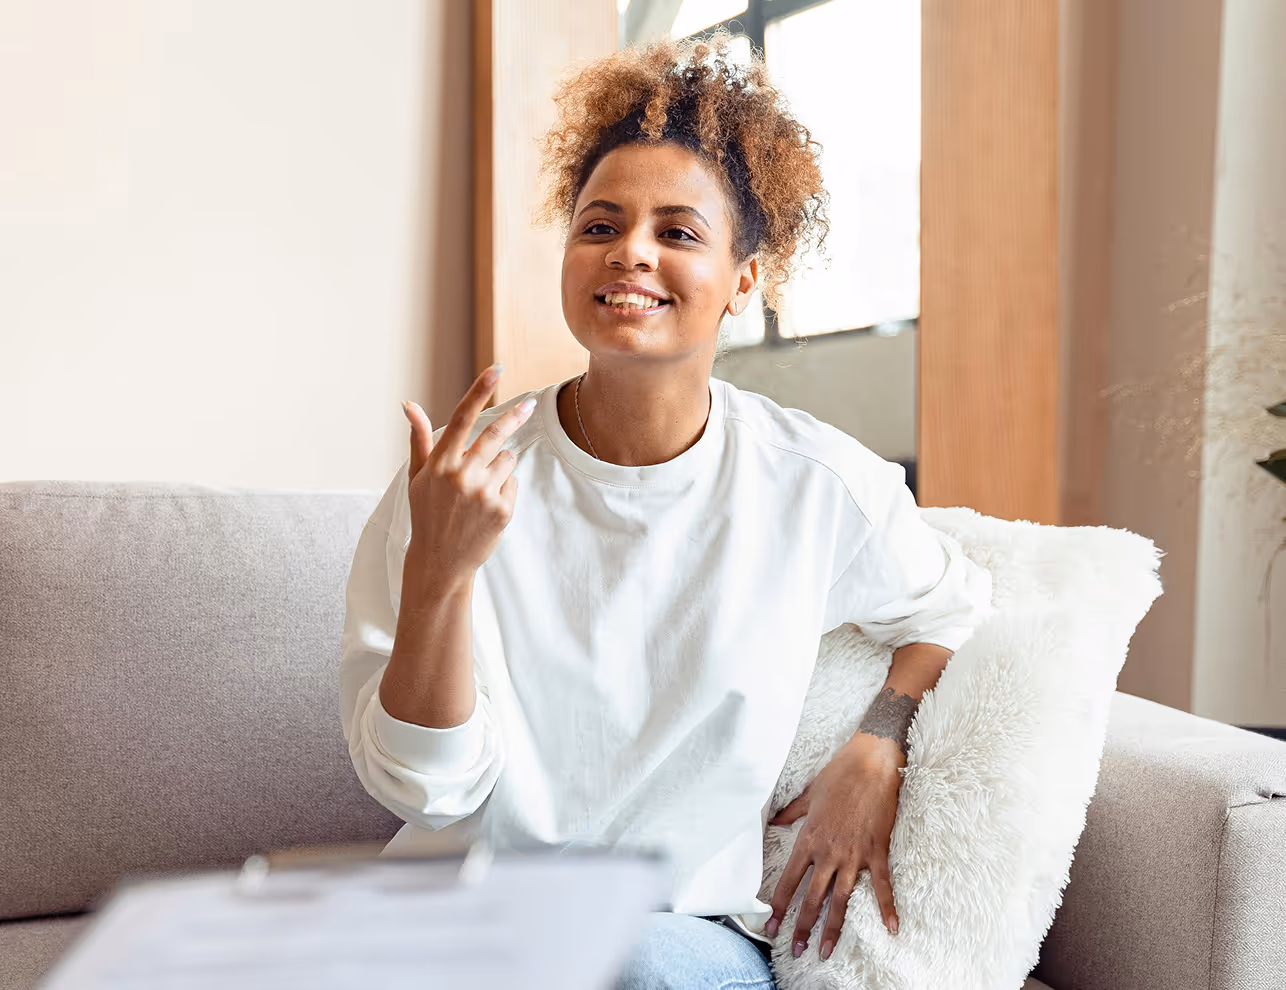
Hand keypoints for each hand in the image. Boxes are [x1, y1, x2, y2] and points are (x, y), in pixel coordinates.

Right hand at [402, 365, 534, 593]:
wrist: (440, 561)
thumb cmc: (427, 514)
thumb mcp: (417, 477)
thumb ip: (420, 439)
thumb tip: (409, 404)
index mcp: (440, 463)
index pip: (462, 418)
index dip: (480, 391)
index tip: (496, 370)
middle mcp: (461, 475)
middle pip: (496, 434)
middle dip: (516, 416)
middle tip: (531, 404)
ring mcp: (483, 493)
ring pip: (508, 459)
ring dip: (500, 466)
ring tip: (480, 489)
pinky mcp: (502, 510)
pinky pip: (513, 483)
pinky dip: (505, 489)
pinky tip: (487, 506)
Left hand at [766, 734, 903, 960]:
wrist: (871, 764)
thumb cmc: (838, 775)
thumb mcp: (808, 795)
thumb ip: (791, 813)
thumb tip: (774, 820)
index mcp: (808, 839)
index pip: (789, 880)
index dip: (779, 906)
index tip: (771, 926)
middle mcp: (828, 853)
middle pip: (812, 898)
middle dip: (802, 926)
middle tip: (795, 950)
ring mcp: (854, 855)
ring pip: (841, 899)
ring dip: (833, 928)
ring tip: (826, 951)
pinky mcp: (877, 852)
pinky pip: (882, 886)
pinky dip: (887, 908)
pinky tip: (892, 929)